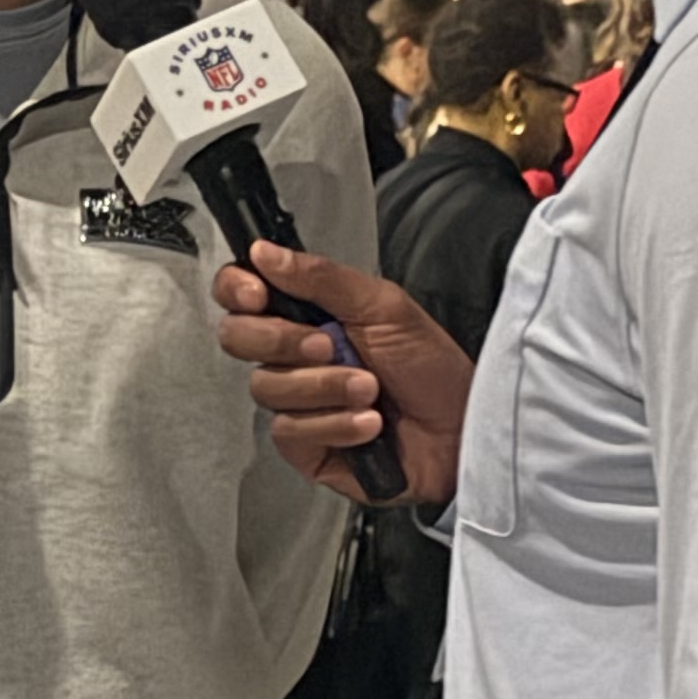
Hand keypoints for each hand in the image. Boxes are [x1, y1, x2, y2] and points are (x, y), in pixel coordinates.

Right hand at [216, 249, 471, 510]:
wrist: (460, 429)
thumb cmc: (430, 367)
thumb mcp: (383, 307)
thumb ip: (322, 277)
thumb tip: (263, 252)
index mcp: (307, 313)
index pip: (242, 294)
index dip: (236, 289)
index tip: (257, 294)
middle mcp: (293, 355)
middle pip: (237, 338)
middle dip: (281, 339)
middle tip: (329, 345)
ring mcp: (296, 402)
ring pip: (267, 386)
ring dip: (324, 386)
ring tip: (371, 389)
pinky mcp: (304, 447)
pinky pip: (290, 430)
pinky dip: (335, 424)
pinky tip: (370, 425)